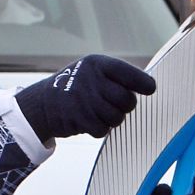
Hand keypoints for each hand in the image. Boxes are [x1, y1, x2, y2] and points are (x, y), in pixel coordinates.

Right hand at [17, 54, 153, 141]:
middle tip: (118, 104)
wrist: (44, 103)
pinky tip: (90, 120)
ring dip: (113, 119)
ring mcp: (84, 100)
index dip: (143, 83)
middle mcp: (91, 79)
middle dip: (126, 106)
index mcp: (97, 64)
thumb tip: (148, 86)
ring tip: (101, 112)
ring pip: (117, 117)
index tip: (150, 89)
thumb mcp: (93, 71)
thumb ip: (116, 76)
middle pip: (127, 100)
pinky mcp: (78, 119)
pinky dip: (100, 128)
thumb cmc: (78, 87)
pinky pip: (103, 130)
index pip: (128, 74)